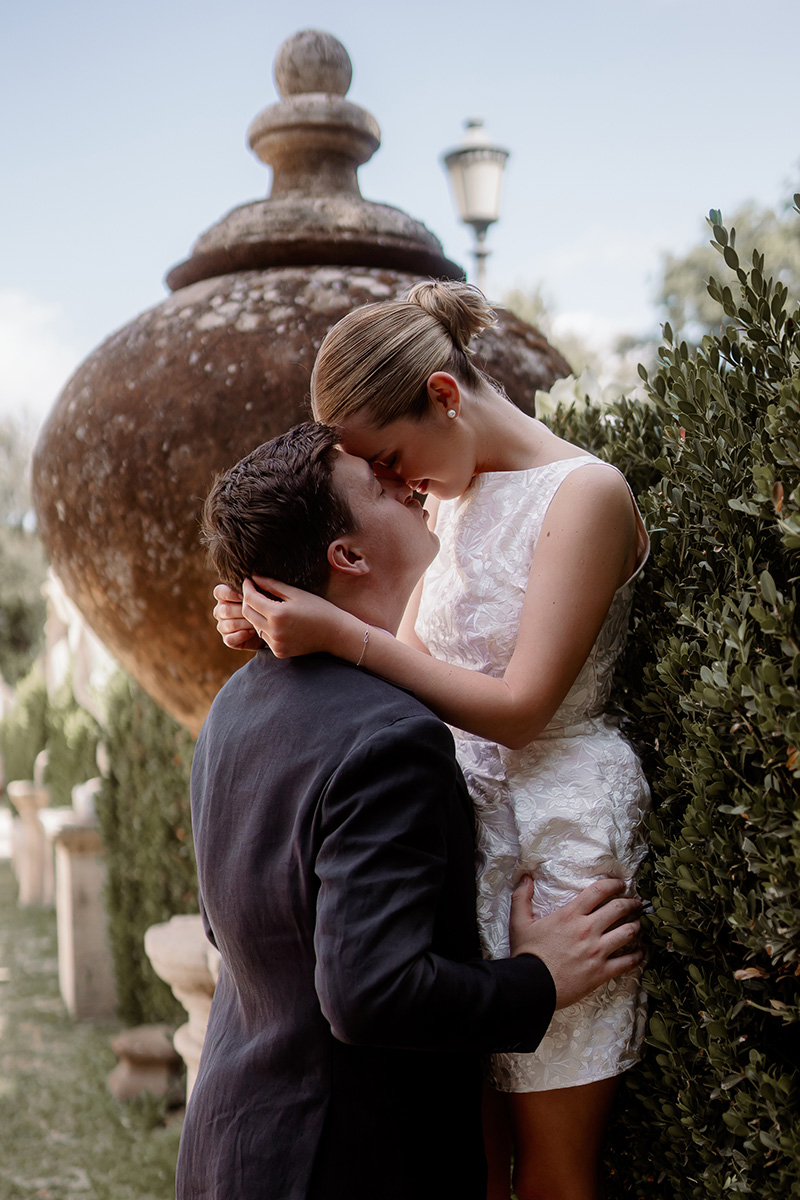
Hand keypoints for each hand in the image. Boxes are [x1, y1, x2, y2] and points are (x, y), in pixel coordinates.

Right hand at [212, 584, 262, 651]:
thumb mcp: (261, 596)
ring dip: (244, 623)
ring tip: (258, 622)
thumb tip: (255, 580)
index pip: (219, 592)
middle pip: (225, 609)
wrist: (271, 627)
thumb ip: (255, 589)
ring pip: (228, 624)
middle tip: (257, 612)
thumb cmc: (265, 607)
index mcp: (225, 597)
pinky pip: (229, 639)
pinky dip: (241, 635)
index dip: (229, 593)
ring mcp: (223, 625)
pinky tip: (252, 632)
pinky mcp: (228, 639)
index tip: (244, 596)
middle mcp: (220, 610)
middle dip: (242, 611)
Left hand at [242, 576, 358, 659]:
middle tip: (254, 591)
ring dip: (256, 615)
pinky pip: (265, 638)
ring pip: (255, 626)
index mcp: (278, 614)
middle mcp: (274, 631)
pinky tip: (277, 621)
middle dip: (248, 601)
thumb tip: (254, 578)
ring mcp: (276, 644)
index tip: (249, 580)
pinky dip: (266, 628)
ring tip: (266, 605)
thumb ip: (273, 585)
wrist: (335, 634)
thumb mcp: (296, 593)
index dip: (247, 587)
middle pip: (248, 614)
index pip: (251, 599)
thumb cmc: (318, 609)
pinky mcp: (279, 652)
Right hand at [509, 876, 641, 1010]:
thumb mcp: (520, 923)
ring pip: (627, 933)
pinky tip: (640, 953)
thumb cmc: (527, 954)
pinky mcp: (601, 972)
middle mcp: (587, 930)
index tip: (620, 884)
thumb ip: (522, 898)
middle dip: (631, 904)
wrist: (532, 986)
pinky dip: (637, 957)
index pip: (598, 891)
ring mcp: (597, 951)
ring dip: (637, 926)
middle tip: (636, 903)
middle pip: (618, 909)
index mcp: (570, 915)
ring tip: (640, 925)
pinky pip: (626, 962)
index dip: (613, 884)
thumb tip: (526, 878)